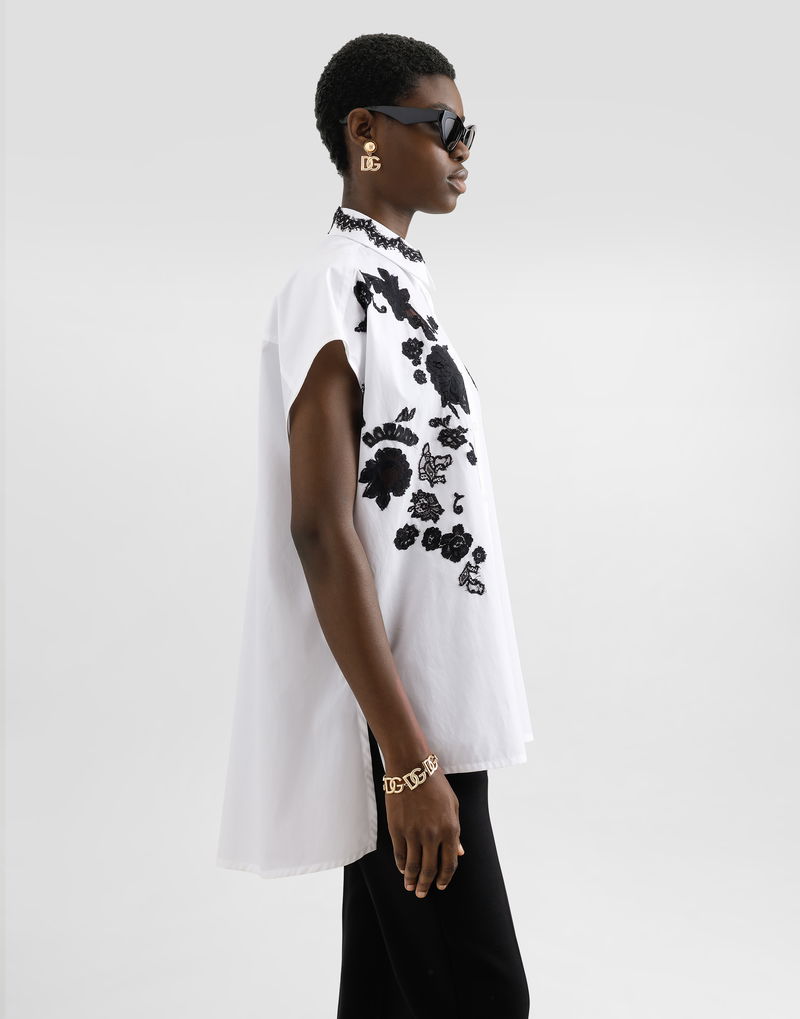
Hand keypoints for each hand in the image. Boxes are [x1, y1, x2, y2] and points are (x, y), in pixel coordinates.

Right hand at [384, 769, 464, 896]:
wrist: (411, 767)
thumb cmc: (435, 783)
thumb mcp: (453, 805)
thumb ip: (455, 832)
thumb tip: (459, 853)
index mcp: (450, 829)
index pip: (449, 864)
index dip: (445, 878)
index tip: (441, 886)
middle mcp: (433, 835)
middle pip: (430, 869)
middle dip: (426, 884)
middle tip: (422, 893)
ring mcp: (413, 833)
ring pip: (413, 866)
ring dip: (412, 880)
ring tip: (410, 887)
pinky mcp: (397, 829)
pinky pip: (400, 854)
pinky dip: (401, 865)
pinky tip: (402, 870)